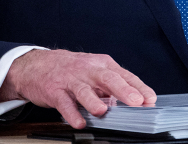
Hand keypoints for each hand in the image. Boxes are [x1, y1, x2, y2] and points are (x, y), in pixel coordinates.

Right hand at [0, 49, 156, 127]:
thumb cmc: (72, 70)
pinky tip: (79, 122)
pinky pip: (65, 104)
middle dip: (123, 90)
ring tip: (102, 111)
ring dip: (94, 101)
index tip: (150, 99)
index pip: (124, 75)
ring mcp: (71, 80)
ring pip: (84, 90)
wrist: (38, 65)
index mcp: (102, 65)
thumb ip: (112, 88)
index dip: (139, 87)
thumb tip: (133, 104)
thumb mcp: (94, 72)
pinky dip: (72, 114)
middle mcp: (88, 70)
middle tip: (135, 101)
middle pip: (108, 78)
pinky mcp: (55, 91)